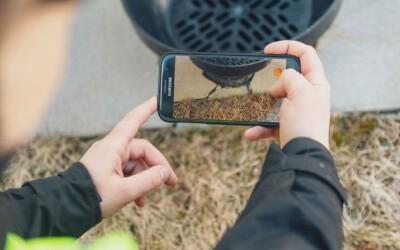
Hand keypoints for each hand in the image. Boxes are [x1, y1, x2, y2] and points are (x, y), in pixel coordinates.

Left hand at [80, 97, 177, 217]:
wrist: (66, 209)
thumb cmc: (91, 197)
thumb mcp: (124, 191)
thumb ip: (148, 180)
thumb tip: (164, 172)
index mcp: (113, 147)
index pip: (133, 121)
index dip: (146, 109)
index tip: (157, 100)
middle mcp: (111, 149)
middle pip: (141, 150)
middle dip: (157, 166)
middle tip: (171, 182)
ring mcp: (108, 160)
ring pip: (135, 164)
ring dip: (144, 180)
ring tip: (146, 198)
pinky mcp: (105, 170)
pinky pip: (126, 173)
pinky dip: (134, 184)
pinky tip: (138, 200)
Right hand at [245, 41, 330, 148]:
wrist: (303, 157)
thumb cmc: (305, 123)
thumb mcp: (299, 92)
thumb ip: (289, 78)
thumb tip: (278, 86)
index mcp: (316, 83)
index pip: (306, 53)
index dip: (287, 46)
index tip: (267, 51)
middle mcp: (308, 95)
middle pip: (289, 76)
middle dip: (272, 78)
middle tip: (262, 80)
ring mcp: (297, 111)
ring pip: (275, 100)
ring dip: (262, 104)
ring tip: (255, 107)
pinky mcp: (287, 126)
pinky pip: (269, 122)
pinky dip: (258, 127)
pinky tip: (250, 132)